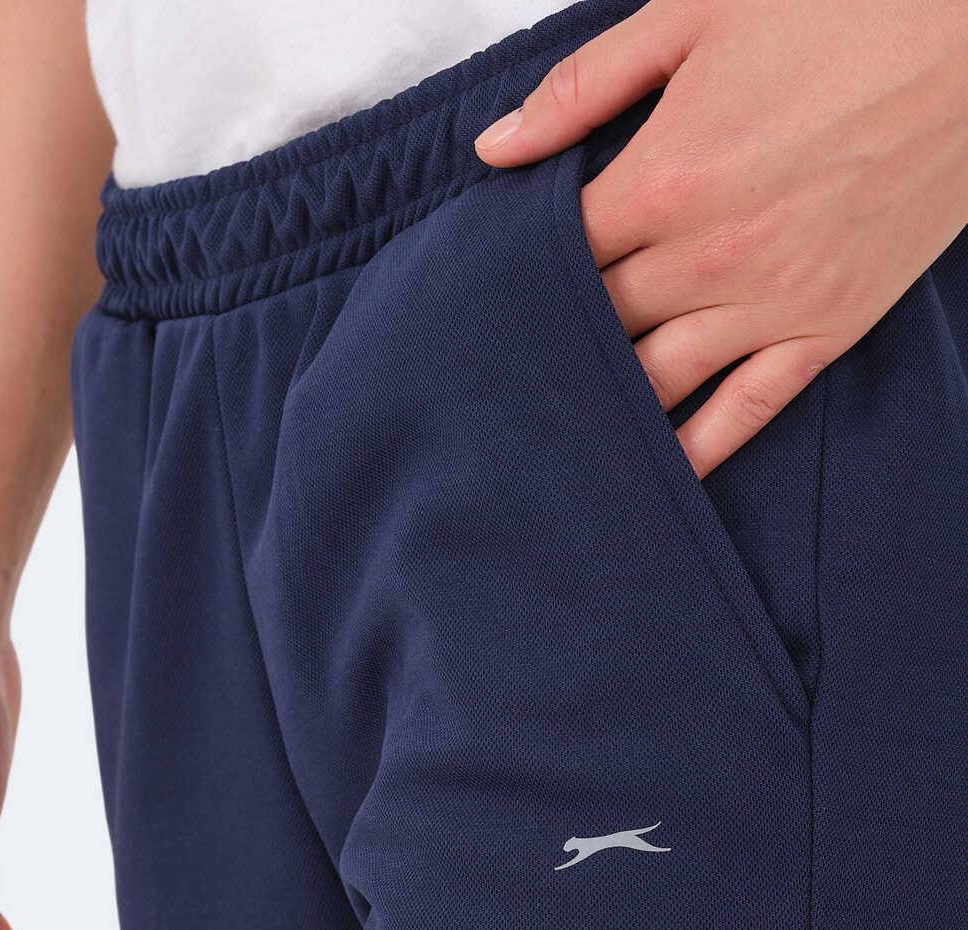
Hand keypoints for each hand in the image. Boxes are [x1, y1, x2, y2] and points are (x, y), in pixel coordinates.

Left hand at [475, 0, 967, 477]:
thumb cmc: (845, 9)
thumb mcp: (696, 15)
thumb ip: (586, 88)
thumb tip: (495, 150)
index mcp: (663, 178)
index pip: (558, 255)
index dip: (520, 272)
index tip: (499, 286)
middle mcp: (707, 259)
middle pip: (598, 324)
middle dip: (554, 339)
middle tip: (516, 361)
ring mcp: (770, 305)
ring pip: (656, 383)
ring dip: (607, 403)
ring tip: (564, 421)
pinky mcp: (826, 330)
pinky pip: (748, 411)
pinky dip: (699, 448)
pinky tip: (660, 472)